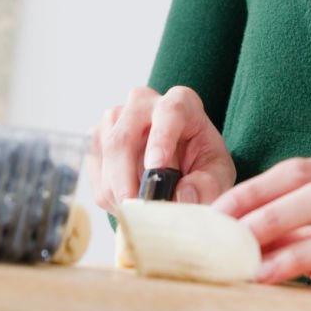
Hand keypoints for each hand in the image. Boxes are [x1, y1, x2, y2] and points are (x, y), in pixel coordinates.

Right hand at [88, 85, 235, 212]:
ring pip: (105, 154)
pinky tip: (127, 198)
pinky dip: (107, 192)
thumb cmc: (201, 164)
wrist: (180, 167)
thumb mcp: (217, 174)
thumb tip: (183, 195)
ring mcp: (117, 117)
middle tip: (136, 208)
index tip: (157, 167)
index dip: (161, 138)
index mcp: (182, 102)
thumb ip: (207, 185)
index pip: (170, 111)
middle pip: (124, 136)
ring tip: (139, 206)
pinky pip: (93, 167)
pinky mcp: (98, 137)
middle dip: (126, 178)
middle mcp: (145, 102)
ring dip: (117, 188)